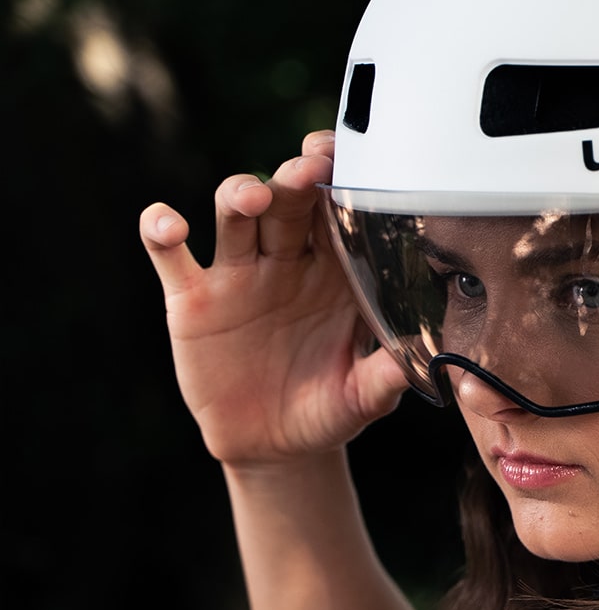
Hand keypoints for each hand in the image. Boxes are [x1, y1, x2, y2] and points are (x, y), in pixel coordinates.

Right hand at [140, 131, 408, 466]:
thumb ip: (387, 376)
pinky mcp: (192, 298)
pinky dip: (160, 229)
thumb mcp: (363, 397)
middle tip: (311, 167)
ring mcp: (237, 274)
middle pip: (288, 200)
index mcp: (334, 273)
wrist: (275, 446)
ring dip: (240, 194)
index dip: (342, 182)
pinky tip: (171, 225)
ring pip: (234, 214)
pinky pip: (170, 254)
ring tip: (254, 197)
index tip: (352, 163)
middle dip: (297, 177)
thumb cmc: (328, 410)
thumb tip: (427, 362)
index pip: (337, 213)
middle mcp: (286, 262)